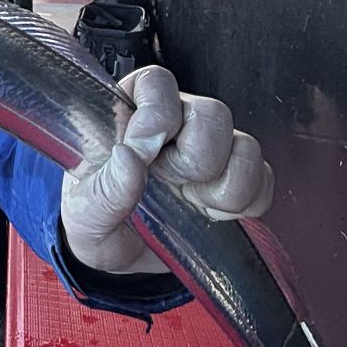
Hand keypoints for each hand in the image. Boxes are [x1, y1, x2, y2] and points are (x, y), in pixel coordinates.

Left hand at [59, 66, 273, 276]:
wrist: (118, 263)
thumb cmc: (94, 223)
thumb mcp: (83, 214)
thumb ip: (103, 189)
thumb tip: (130, 157)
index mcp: (130, 116)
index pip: (158, 83)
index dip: (158, 111)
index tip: (145, 149)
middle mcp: (175, 126)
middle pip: (211, 113)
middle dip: (195, 157)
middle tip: (171, 183)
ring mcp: (209, 153)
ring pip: (244, 145)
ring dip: (223, 184)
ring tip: (193, 203)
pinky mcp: (234, 182)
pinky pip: (263, 179)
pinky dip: (246, 202)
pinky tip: (213, 215)